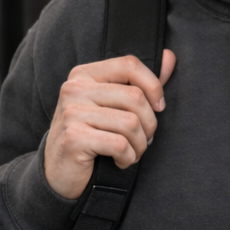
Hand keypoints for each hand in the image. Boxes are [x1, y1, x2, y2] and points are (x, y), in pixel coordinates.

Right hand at [44, 49, 176, 199]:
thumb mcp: (112, 105)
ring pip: (130, 123)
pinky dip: (128, 158)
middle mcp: (75, 89)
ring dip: (139, 145)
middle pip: (135, 97)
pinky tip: (119, 161)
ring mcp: (71, 113)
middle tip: (143, 139)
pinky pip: (120, 145)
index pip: (129, 65)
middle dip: (149, 124)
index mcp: (84, 75)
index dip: (153, 86)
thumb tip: (169, 58)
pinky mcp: (74, 138)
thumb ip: (140, 82)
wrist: (59, 171)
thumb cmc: (91, 136)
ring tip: (131, 152)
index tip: (158, 107)